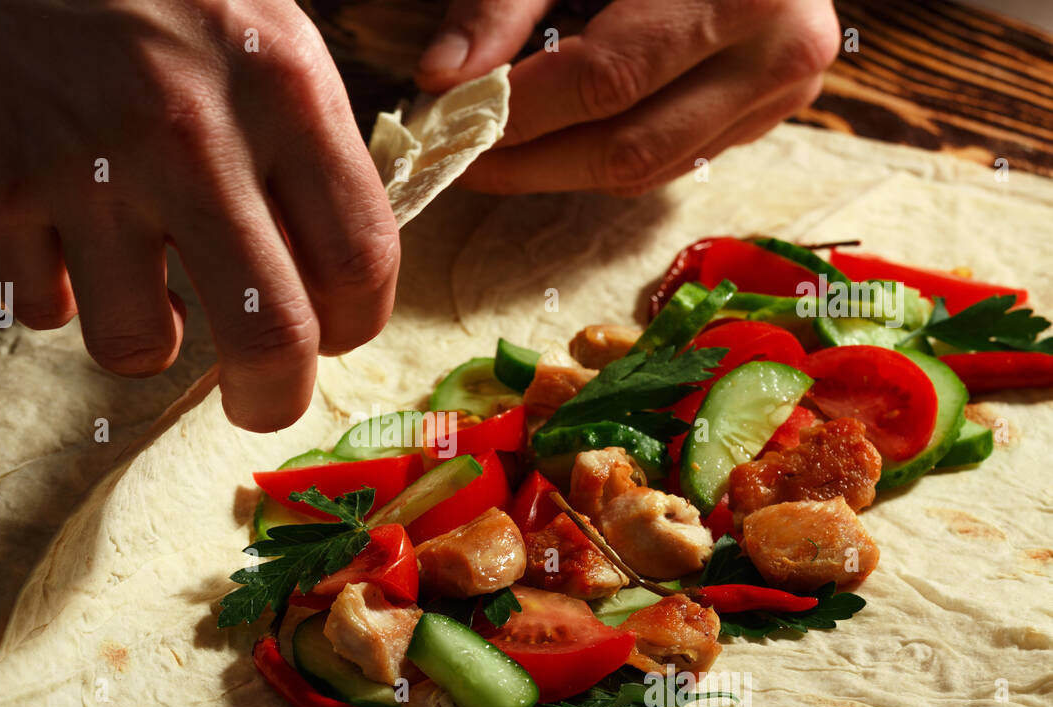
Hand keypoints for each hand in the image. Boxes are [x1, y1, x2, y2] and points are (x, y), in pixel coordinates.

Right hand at [0, 0, 399, 430]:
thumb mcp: (260, 26)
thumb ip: (305, 144)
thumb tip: (333, 269)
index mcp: (284, 85)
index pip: (360, 263)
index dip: (354, 326)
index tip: (330, 334)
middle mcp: (192, 132)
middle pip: (270, 336)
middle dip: (273, 398)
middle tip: (260, 403)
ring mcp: (84, 165)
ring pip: (142, 347)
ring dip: (151, 339)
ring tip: (142, 290)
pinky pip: (44, 307)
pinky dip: (58, 292)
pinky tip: (61, 234)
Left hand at [414, 0, 839, 194]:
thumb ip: (503, 4)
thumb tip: (441, 79)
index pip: (607, 79)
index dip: (520, 114)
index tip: (450, 126)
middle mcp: (782, 49)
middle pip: (628, 143)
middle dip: (532, 161)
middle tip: (463, 157)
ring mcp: (785, 91)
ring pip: (649, 167)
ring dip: (563, 168)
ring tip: (499, 150)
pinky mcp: (772, 113)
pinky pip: (673, 159)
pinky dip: (606, 157)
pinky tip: (556, 138)